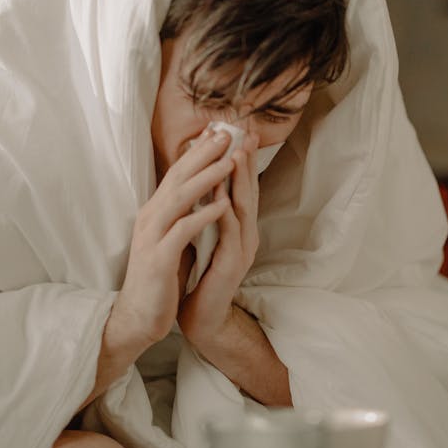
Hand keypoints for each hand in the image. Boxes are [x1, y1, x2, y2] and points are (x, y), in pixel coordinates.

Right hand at [101, 129, 233, 370]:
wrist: (138, 317)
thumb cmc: (159, 278)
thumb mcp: (170, 239)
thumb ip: (181, 215)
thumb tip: (202, 193)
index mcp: (155, 212)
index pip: (178, 174)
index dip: (198, 152)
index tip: (219, 131)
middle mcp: (151, 218)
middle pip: (178, 177)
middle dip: (203, 153)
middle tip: (227, 132)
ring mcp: (152, 237)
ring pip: (180, 198)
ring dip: (206, 177)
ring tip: (230, 160)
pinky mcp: (159, 258)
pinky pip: (183, 231)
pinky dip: (202, 216)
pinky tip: (222, 205)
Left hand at [178, 131, 259, 354]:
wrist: (200, 316)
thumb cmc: (200, 276)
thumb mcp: (206, 237)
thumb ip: (211, 212)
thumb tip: (207, 182)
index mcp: (238, 226)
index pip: (239, 186)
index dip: (239, 158)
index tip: (235, 130)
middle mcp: (245, 234)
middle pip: (247, 191)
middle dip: (245, 161)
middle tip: (245, 132)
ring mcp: (242, 249)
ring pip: (243, 208)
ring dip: (240, 182)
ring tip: (236, 155)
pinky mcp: (232, 265)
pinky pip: (230, 234)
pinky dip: (226, 214)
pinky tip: (222, 198)